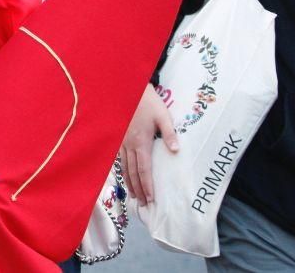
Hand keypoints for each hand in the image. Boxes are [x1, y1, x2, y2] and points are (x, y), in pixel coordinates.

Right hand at [120, 84, 178, 203]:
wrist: (129, 90)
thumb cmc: (148, 103)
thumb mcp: (163, 116)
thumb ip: (169, 134)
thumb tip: (176, 151)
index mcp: (141, 142)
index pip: (144, 169)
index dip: (147, 185)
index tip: (150, 199)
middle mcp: (129, 145)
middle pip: (133, 172)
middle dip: (138, 189)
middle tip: (142, 203)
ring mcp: (121, 142)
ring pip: (124, 167)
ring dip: (129, 182)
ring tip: (133, 195)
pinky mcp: (118, 138)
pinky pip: (119, 159)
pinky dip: (122, 170)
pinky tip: (124, 176)